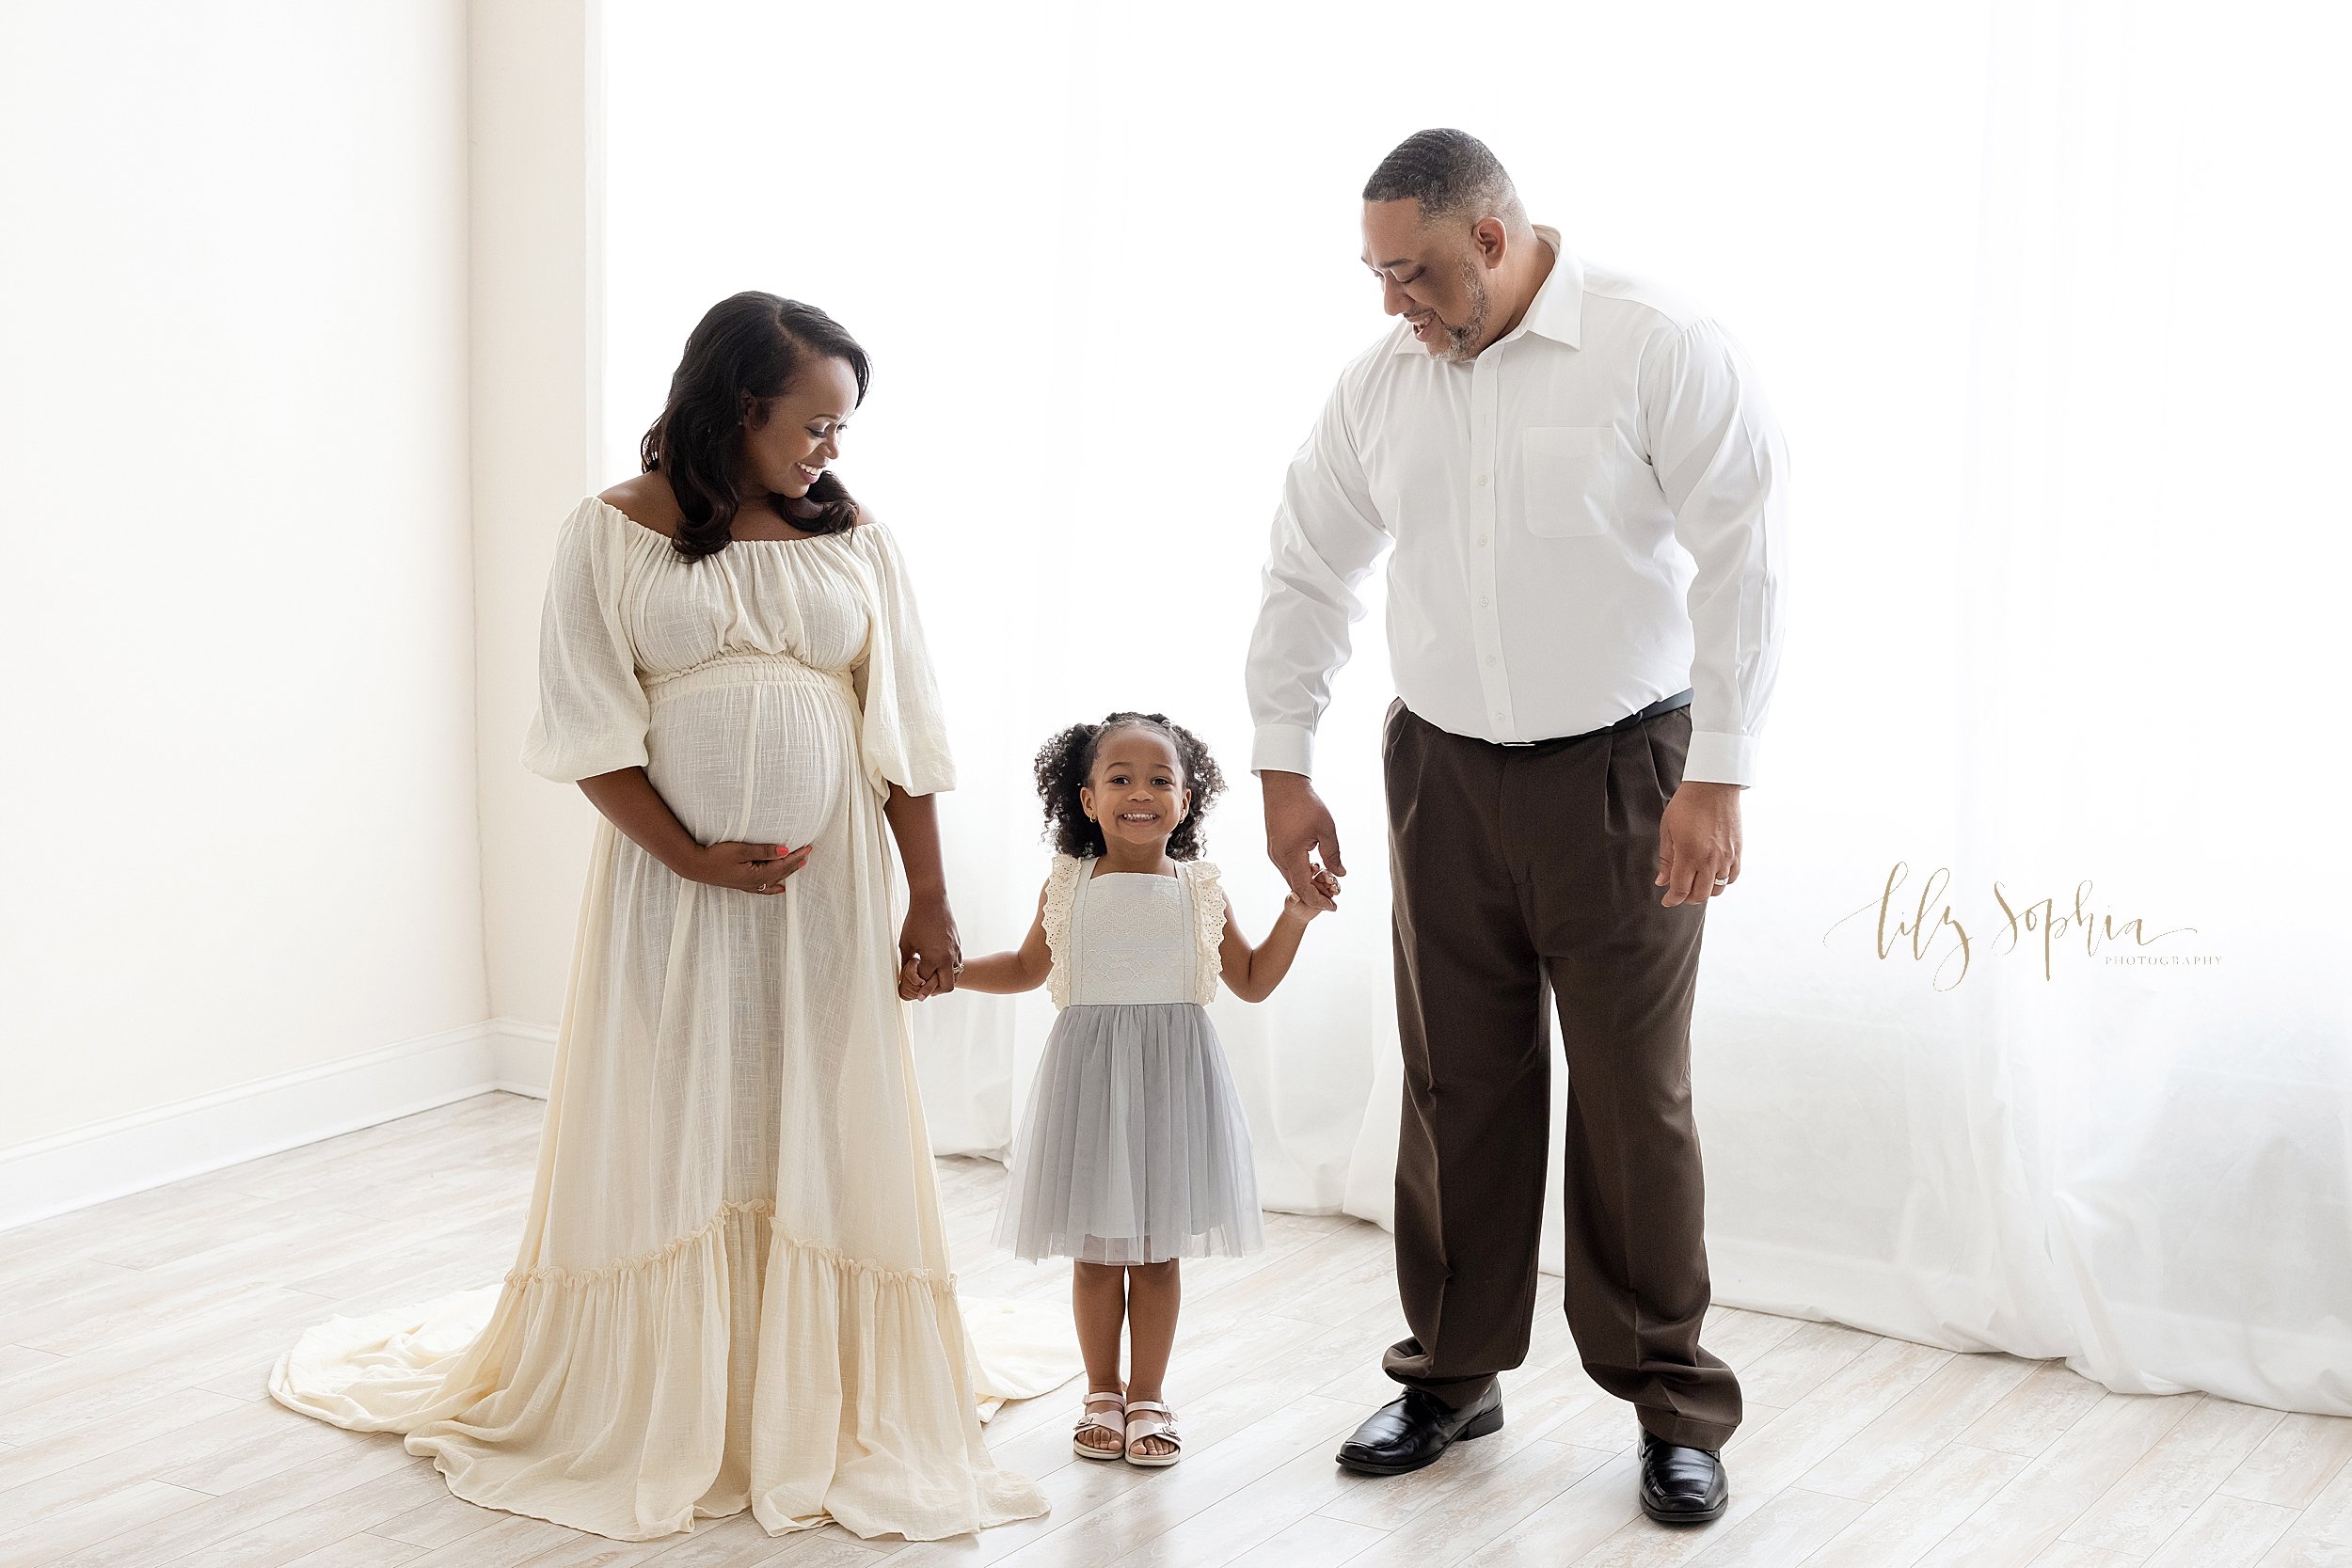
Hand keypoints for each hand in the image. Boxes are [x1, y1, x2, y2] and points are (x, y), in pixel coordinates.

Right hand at [683, 839, 810, 894]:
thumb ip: (764, 850)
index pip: (783, 864)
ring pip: (774, 879)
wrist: (695, 866)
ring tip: (799, 866)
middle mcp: (755, 883)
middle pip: (782, 872)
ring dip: (787, 872)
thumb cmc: (716, 856)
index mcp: (758, 874)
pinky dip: (774, 887)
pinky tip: (780, 888)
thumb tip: (785, 851)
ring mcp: (748, 885)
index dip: (797, 856)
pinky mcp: (741, 884)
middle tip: (808, 853)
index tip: (808, 847)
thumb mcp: (742, 850)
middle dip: (796, 863)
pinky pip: (763, 888)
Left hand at [900, 895, 961, 995]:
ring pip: (955, 976)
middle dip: (934, 990)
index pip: (926, 982)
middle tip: (923, 987)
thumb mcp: (906, 943)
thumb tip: (902, 976)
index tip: (909, 982)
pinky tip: (938, 963)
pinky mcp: (958, 944)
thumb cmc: (916, 920)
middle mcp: (948, 957)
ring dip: (944, 979)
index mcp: (933, 959)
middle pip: (946, 987)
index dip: (916, 984)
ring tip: (931, 976)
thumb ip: (905, 962)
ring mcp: (955, 951)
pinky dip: (949, 968)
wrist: (931, 899)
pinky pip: (957, 963)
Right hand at [1261, 771, 1343, 911]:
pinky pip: (1288, 867)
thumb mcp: (1326, 830)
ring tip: (1327, 882)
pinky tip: (1315, 867)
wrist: (1283, 785)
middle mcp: (1278, 858)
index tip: (1334, 907)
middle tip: (1335, 895)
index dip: (1319, 901)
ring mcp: (1274, 852)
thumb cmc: (1305, 804)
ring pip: (1292, 877)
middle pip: (1297, 887)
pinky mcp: (1274, 846)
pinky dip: (1301, 873)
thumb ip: (1333, 855)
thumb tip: (1340, 874)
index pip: (1304, 890)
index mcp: (1290, 856)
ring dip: (1308, 883)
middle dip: (1315, 894)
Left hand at [1282, 866, 1340, 921]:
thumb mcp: (1290, 903)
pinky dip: (1336, 889)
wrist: (1300, 915)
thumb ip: (1292, 900)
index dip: (1313, 867)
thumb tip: (1294, 896)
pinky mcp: (1328, 893)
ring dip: (1333, 882)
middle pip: (1322, 873)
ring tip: (1333, 887)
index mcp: (1304, 877)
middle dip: (1327, 875)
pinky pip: (1334, 888)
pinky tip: (1336, 892)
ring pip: (1330, 879)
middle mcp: (1314, 879)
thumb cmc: (1292, 906)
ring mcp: (1322, 885)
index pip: (1309, 869)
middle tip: (1329, 880)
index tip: (1316, 868)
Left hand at [1656, 781, 1741, 905]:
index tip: (1667, 901)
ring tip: (1695, 884)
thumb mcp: (1667, 830)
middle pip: (1700, 895)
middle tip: (1679, 894)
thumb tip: (1662, 881)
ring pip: (1717, 889)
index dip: (1672, 899)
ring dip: (1704, 892)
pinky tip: (1712, 876)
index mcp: (1689, 855)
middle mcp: (1710, 860)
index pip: (1680, 890)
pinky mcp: (1737, 851)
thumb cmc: (1687, 804)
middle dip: (1686, 899)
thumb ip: (1666, 859)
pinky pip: (1732, 877)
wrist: (1713, 787)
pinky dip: (1722, 882)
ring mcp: (1726, 857)